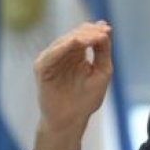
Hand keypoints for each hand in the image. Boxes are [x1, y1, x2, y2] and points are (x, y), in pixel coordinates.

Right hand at [32, 21, 112, 149]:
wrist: (71, 120)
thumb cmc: (86, 99)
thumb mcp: (101, 71)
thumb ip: (103, 51)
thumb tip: (104, 28)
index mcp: (76, 54)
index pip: (84, 35)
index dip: (95, 30)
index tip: (108, 30)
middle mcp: (62, 54)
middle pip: (74, 35)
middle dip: (89, 32)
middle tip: (103, 33)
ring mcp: (51, 60)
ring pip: (63, 41)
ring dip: (79, 38)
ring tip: (93, 38)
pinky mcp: (42, 68)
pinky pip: (51, 54)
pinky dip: (63, 47)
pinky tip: (76, 43)